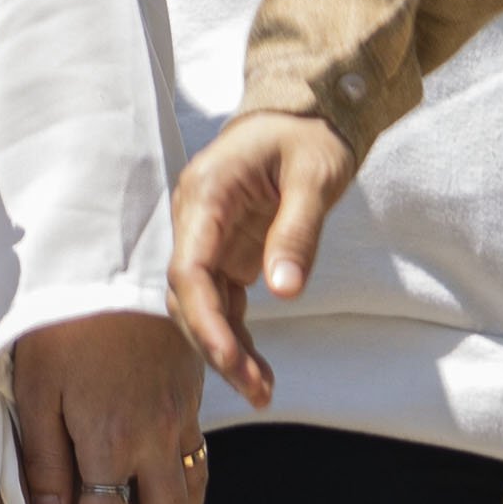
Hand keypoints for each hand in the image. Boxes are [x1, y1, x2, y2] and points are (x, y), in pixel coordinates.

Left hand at [5, 309, 208, 503]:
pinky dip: (191, 481)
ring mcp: (178, 414)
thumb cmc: (64, 319)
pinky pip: (200, 452)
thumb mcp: (35, 388)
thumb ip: (45, 459)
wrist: (110, 256)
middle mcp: (152, 438)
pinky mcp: (191, 390)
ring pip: (193, 492)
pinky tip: (175, 484)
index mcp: (109, 443)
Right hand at [166, 112, 353, 409]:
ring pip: (201, 305)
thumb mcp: (315, 176)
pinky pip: (223, 303)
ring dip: (226, 349)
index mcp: (206, 193)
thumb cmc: (308, 136)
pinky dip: (238, 338)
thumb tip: (283, 290)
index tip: (231, 358)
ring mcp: (208, 236)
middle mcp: (196, 218)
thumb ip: (297, 231)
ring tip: (263, 391)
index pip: (188, 267)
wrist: (306, 112)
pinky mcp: (226, 252)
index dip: (204, 319)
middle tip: (257, 390)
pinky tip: (260, 370)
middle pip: (188, 295)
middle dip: (216, 346)